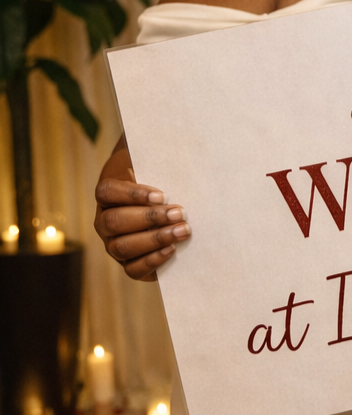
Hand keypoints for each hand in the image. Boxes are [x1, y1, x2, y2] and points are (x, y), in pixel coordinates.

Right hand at [94, 136, 190, 280]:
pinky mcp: (128, 262)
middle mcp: (105, 220)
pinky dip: (151, 261)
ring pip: (122, 247)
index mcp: (108, 193)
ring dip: (154, 240)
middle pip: (115, 222)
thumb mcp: (156, 161)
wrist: (163, 198)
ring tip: (183, 231)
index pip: (108, 192)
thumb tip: (181, 145)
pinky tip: (172, 250)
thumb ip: (159, 157)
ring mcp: (114, 243)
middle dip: (149, 219)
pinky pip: (132, 269)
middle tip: (180, 213)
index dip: (133, 194)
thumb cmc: (160, 175)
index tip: (161, 194)